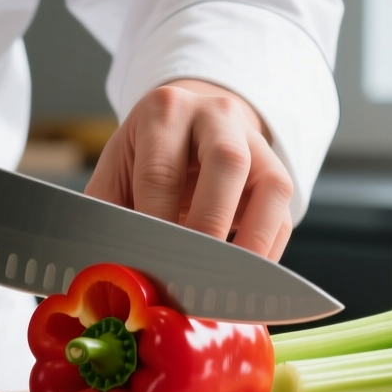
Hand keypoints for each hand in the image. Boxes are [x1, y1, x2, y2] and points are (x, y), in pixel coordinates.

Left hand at [85, 81, 292, 259]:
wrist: (189, 125)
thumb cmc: (146, 156)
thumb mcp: (117, 171)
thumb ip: (107, 213)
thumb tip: (108, 267)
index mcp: (165, 111)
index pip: (162, 170)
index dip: (157, 222)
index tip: (150, 264)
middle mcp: (216, 115)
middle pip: (226, 161)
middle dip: (210, 224)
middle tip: (193, 272)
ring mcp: (254, 142)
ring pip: (271, 185)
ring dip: (253, 240)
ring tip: (230, 281)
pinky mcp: (277, 172)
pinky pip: (284, 214)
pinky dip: (268, 250)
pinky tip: (245, 275)